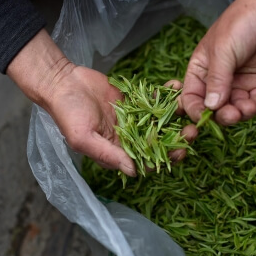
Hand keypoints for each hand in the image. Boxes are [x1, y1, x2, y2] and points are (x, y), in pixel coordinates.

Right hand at [8, 29, 194, 176]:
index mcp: (118, 152)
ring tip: (189, 107)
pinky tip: (176, 86)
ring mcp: (134, 118)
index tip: (181, 151)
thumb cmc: (67, 113)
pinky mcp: (135, 100)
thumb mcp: (83, 138)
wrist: (62, 82)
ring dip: (177, 115)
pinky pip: (154, 99)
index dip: (166, 160)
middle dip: (178, 138)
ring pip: (162, 121)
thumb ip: (108, 155)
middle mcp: (129, 138)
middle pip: (160, 142)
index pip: (147, 162)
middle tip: (193, 130)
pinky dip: (166, 94)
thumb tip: (134, 172)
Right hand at [181, 0, 255, 124]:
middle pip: (215, 110)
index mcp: (200, 71)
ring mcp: (239, 86)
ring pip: (236, 110)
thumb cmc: (239, 26)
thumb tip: (210, 107)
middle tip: (232, 114)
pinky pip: (255, 105)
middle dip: (223, 116)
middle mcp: (218, 82)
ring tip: (250, 107)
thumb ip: (217, 80)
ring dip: (242, 113)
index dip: (196, 110)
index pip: (191, 97)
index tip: (204, 117)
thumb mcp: (222, 51)